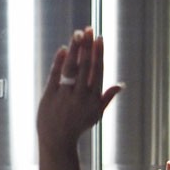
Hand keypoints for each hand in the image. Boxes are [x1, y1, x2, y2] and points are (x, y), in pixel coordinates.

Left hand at [36, 27, 121, 149]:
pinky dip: (59, 62)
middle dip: (87, 46)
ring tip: (77, 34)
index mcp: (93, 98)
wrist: (56, 141)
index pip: (97, 71)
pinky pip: (55, 76)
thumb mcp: (95, 115)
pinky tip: (62, 49)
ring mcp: (64, 95)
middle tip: (88, 29)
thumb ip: (107, 98)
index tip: (99, 38)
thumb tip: (121, 85)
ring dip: (74, 50)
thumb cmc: (77, 126)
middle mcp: (79, 95)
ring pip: (71, 68)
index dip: (99, 54)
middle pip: (85, 66)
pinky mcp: (49, 96)